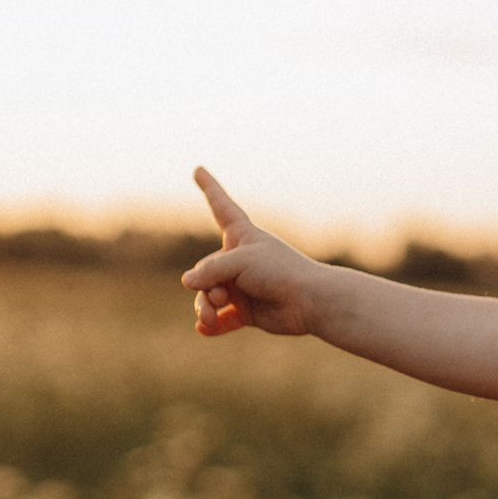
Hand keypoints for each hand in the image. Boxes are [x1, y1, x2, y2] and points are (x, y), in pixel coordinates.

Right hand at [183, 167, 324, 337]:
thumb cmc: (279, 271)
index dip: (210, 188)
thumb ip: (209, 271)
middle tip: (220, 295)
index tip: (198, 169)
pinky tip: (205, 329)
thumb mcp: (240, 262)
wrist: (309, 301)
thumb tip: (188, 284)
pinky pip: (222, 319)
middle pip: (205, 270)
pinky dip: (213, 324)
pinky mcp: (247, 311)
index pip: (221, 206)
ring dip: (205, 307)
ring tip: (209, 316)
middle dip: (206, 286)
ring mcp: (242, 286)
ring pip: (209, 296)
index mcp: (242, 235)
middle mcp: (239, 259)